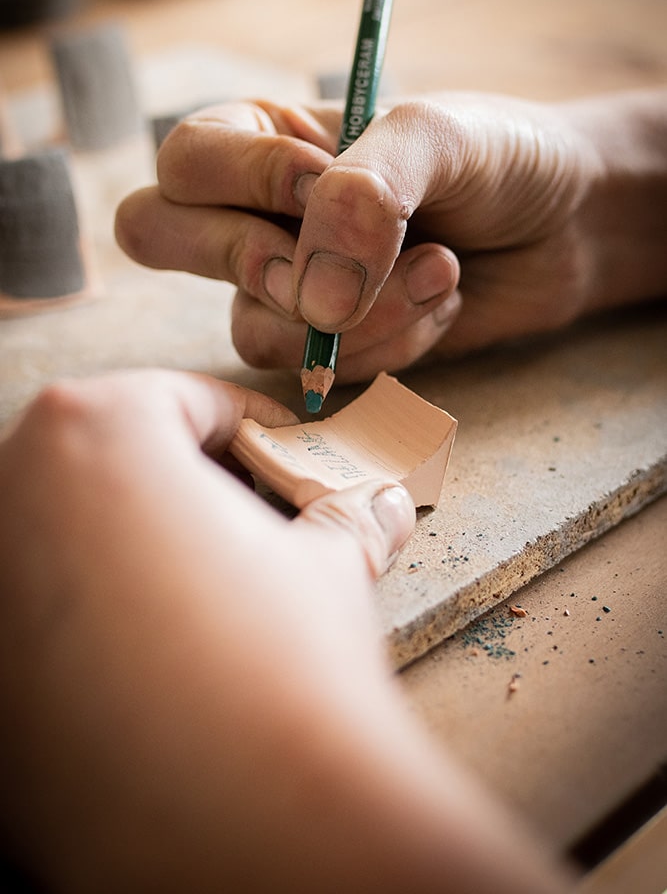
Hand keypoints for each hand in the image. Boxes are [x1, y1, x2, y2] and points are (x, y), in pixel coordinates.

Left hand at [0, 370, 567, 891]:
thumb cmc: (286, 666)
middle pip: (110, 458)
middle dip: (188, 484)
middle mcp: (9, 495)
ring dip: (138, 550)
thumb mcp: (329, 567)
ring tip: (209, 596)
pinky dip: (93, 621)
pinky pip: (40, 618)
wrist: (248, 829)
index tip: (282, 456)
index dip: (248, 426)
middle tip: (253, 523)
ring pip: (66, 536)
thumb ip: (348, 515)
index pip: (176, 399)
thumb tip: (378, 503)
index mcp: (92, 431)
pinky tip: (158, 662)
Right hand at [113, 92, 612, 380]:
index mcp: (266, 136)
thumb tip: (311, 300)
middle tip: (333, 261)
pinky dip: (393, 341)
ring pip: (254, 327)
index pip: (185, 163)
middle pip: (161, 238)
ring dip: (360, 312)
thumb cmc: (502, 158)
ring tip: (440, 270)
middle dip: (253, 261)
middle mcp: (259, 212)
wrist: (568, 225)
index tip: (328, 182)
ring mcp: (289, 285)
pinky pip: (321, 368)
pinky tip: (443, 300)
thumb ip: (363, 196)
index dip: (249, 182)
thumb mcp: (437, 137)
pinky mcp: (332, 344)